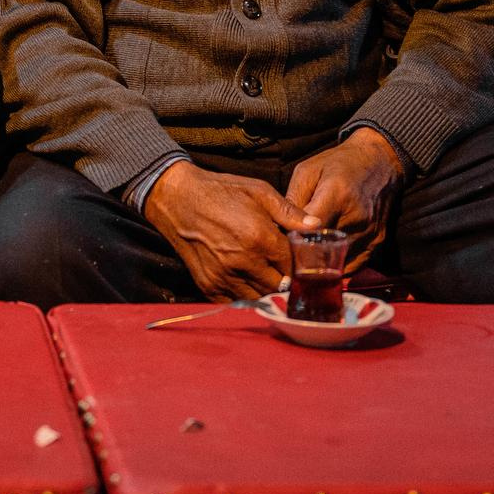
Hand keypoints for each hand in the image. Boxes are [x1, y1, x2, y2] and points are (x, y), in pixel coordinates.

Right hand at [142, 161, 314, 301]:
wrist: (177, 199)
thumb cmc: (221, 191)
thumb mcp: (259, 192)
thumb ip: (290, 212)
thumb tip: (317, 225)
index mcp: (260, 238)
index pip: (292, 265)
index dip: (297, 262)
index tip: (296, 258)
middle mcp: (243, 262)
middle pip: (279, 286)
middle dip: (285, 278)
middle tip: (282, 267)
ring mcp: (224, 276)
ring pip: (259, 297)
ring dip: (266, 289)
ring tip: (264, 274)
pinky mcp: (209, 285)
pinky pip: (236, 302)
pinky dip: (245, 296)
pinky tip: (245, 280)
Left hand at [286, 129, 406, 274]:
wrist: (380, 161)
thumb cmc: (338, 163)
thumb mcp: (307, 171)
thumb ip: (292, 200)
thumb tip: (278, 227)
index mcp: (336, 195)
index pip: (311, 230)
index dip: (294, 240)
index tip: (283, 243)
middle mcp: (356, 216)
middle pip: (324, 249)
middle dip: (305, 255)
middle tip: (291, 255)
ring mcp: (370, 232)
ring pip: (338, 262)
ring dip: (322, 263)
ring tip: (308, 257)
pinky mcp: (378, 242)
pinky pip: (353, 265)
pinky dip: (338, 265)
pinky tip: (327, 257)